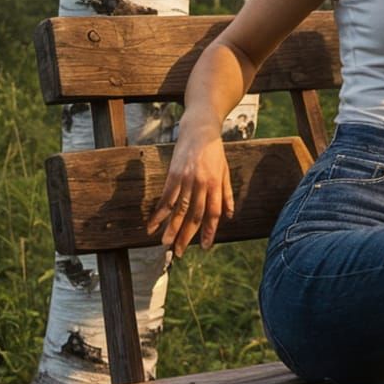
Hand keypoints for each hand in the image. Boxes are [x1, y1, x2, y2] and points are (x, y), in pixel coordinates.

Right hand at [145, 118, 234, 258]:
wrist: (201, 130)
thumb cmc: (215, 152)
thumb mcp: (225, 172)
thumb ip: (227, 194)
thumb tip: (230, 215)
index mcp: (216, 185)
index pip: (214, 214)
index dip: (210, 231)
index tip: (206, 246)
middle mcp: (202, 185)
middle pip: (195, 216)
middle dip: (188, 236)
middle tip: (180, 253)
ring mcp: (186, 180)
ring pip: (179, 210)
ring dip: (171, 229)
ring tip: (166, 245)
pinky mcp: (173, 175)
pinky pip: (166, 198)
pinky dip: (159, 213)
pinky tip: (153, 225)